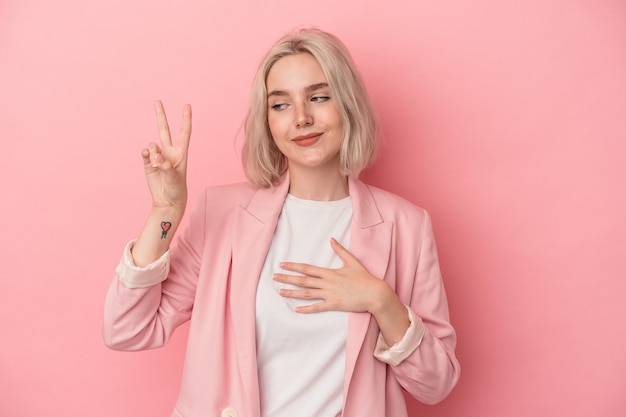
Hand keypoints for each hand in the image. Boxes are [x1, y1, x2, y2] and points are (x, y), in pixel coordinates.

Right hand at [142, 100, 191, 209]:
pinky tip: (148, 159)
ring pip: (152, 144)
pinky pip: (145, 153)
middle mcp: (169, 152)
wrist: (167, 201)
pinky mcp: (148, 163)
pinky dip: (145, 154)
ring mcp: (158, 157)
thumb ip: (167, 167)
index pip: (184, 132)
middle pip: (164, 129)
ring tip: (156, 165)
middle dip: (160, 115)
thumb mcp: (175, 179)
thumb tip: (157, 159)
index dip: (186, 119)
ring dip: (152, 153)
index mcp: (181, 153)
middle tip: (157, 100)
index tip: (187, 105)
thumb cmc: (176, 190)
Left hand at [273, 238, 391, 313]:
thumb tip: (332, 239)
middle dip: (288, 278)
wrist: (375, 293)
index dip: (294, 266)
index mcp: (330, 272)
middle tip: (274, 277)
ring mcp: (330, 294)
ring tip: (280, 292)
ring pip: (307, 293)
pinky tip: (296, 309)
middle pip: (303, 280)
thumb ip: (340, 250)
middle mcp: (327, 283)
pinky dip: (306, 309)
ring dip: (292, 292)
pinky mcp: (334, 304)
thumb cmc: (364, 278)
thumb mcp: (352, 261)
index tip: (282, 265)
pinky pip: (318, 307)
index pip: (307, 268)